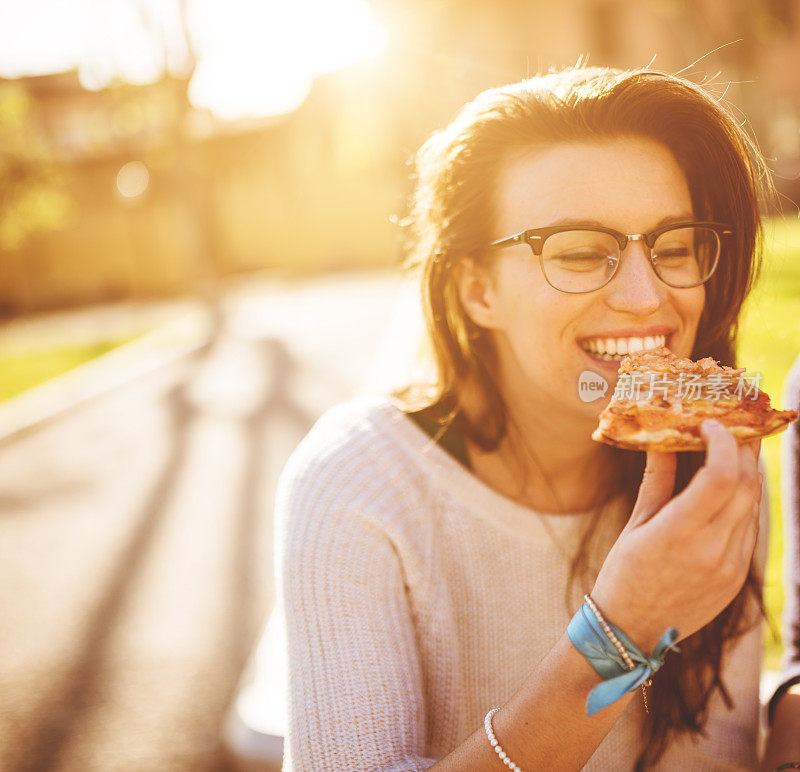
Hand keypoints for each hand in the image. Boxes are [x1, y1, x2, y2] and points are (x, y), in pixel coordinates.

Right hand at [590, 419, 761, 651]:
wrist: (632, 631)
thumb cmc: (624, 572)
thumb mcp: (636, 523)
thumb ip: (658, 479)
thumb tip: (665, 437)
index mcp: (680, 533)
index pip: (722, 475)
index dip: (724, 441)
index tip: (711, 423)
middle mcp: (713, 550)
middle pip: (747, 485)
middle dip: (743, 449)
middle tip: (730, 427)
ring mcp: (731, 566)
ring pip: (754, 504)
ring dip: (746, 473)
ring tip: (729, 452)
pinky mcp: (738, 577)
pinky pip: (750, 528)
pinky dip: (744, 501)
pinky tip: (727, 489)